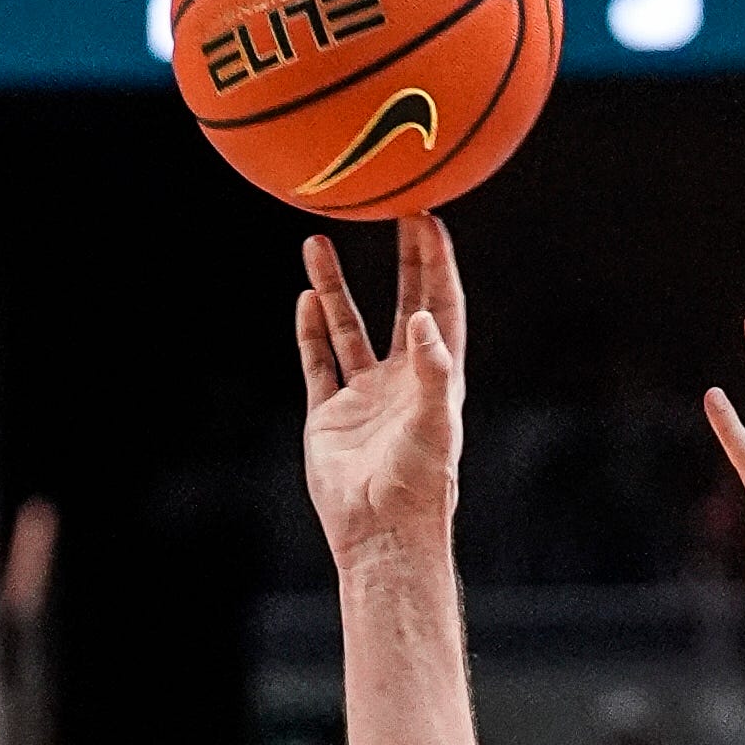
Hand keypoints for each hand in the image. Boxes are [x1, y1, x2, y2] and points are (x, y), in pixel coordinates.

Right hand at [297, 219, 465, 571]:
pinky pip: (317, 363)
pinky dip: (309, 331)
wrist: (380, 536)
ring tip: (317, 241)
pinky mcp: (329, 416)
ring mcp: (363, 397)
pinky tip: (303, 299)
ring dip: (334, 287)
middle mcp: (401, 382)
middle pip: (402, 305)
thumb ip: (433, 369)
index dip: (436, 263)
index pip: (440, 306)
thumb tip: (422, 317)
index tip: (427, 220)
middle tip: (393, 209)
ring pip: (348, 327)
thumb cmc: (418, 486)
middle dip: (400, 260)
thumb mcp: (435, 423)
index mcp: (436, 379)